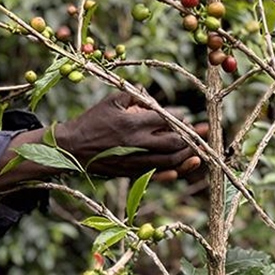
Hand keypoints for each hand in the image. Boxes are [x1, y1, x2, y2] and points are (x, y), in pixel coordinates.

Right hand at [54, 92, 207, 179]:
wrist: (72, 148)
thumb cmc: (92, 120)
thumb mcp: (112, 101)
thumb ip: (136, 98)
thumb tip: (156, 102)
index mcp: (133, 123)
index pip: (166, 121)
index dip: (179, 119)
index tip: (185, 117)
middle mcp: (137, 143)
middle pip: (174, 143)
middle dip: (191, 138)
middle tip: (203, 132)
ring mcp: (135, 160)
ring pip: (170, 161)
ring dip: (187, 155)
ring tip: (198, 150)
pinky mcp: (130, 173)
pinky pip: (156, 175)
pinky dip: (171, 173)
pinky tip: (181, 169)